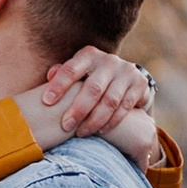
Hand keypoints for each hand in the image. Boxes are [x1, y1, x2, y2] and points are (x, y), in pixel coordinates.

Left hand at [41, 46, 155, 139]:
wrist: (125, 77)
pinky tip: (101, 132)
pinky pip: (124, 107)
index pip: (71, 69)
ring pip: (109, 101)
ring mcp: (126, 72)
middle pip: (92, 88)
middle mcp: (109, 61)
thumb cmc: (90, 77)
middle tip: (66, 126)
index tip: (47, 101)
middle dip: (78, 110)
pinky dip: (112, 122)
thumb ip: (62, 74)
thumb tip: (49, 75)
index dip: (59, 85)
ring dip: (94, 120)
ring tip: (81, 132)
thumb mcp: (77, 72)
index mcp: (89, 55)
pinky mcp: (139, 84)